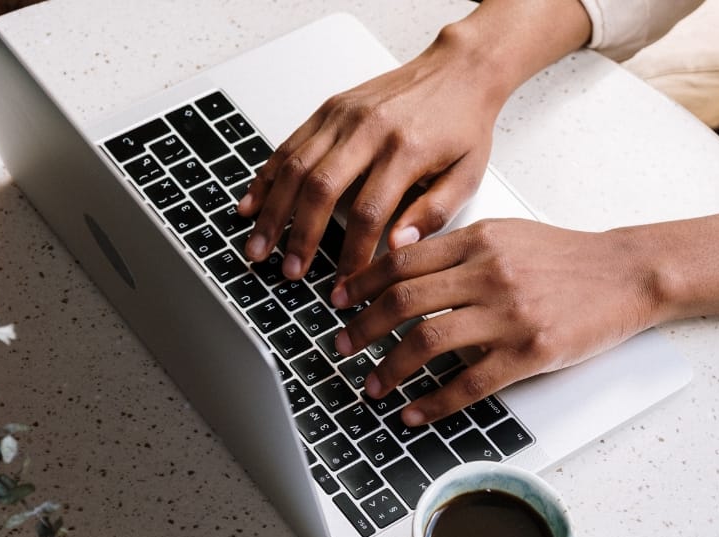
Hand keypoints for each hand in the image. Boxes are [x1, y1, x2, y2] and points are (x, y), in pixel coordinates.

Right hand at [236, 33, 503, 280]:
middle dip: (299, 236)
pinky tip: (251, 204)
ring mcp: (344, 116)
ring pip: (295, 166)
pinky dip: (266, 177)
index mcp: (405, 150)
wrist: (459, 70)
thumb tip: (397, 248)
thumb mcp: (466, 175)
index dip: (351, 254)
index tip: (344, 284)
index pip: (369, 213)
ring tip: (258, 247)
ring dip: (272, 211)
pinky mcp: (330, 108)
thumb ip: (434, 214)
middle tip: (288, 272)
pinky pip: (289, 145)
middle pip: (321, 189)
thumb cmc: (463, 125)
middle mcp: (369, 129)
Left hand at [329, 199, 718, 426]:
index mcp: (477, 240)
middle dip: (362, 328)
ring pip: (428, 342)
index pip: (401, 261)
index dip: (361, 283)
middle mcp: (488, 273)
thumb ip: (457, 248)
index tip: (338, 301)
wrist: (626, 274)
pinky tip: (414, 412)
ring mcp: (509, 314)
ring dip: (390, 369)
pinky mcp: (530, 352)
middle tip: (341, 346)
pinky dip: (433, 401)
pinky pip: (469, 382)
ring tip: (372, 385)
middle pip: (403, 302)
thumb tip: (401, 265)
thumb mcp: (507, 235)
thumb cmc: (565, 258)